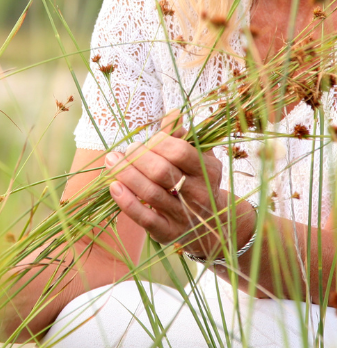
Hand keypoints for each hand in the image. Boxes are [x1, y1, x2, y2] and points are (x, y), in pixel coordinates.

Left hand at [106, 113, 225, 253]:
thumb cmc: (199, 181)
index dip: (159, 142)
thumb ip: (184, 137)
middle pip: (162, 172)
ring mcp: (184, 216)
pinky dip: (127, 202)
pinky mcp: (169, 233)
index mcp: (208, 170)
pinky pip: (145, 219)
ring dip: (127, 175)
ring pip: (151, 194)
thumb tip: (173, 113)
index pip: (180, 151)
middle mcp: (199, 194)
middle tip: (125, 150)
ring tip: (112, 162)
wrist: (212, 224)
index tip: (147, 139)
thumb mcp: (199, 158)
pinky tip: (114, 187)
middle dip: (138, 158)